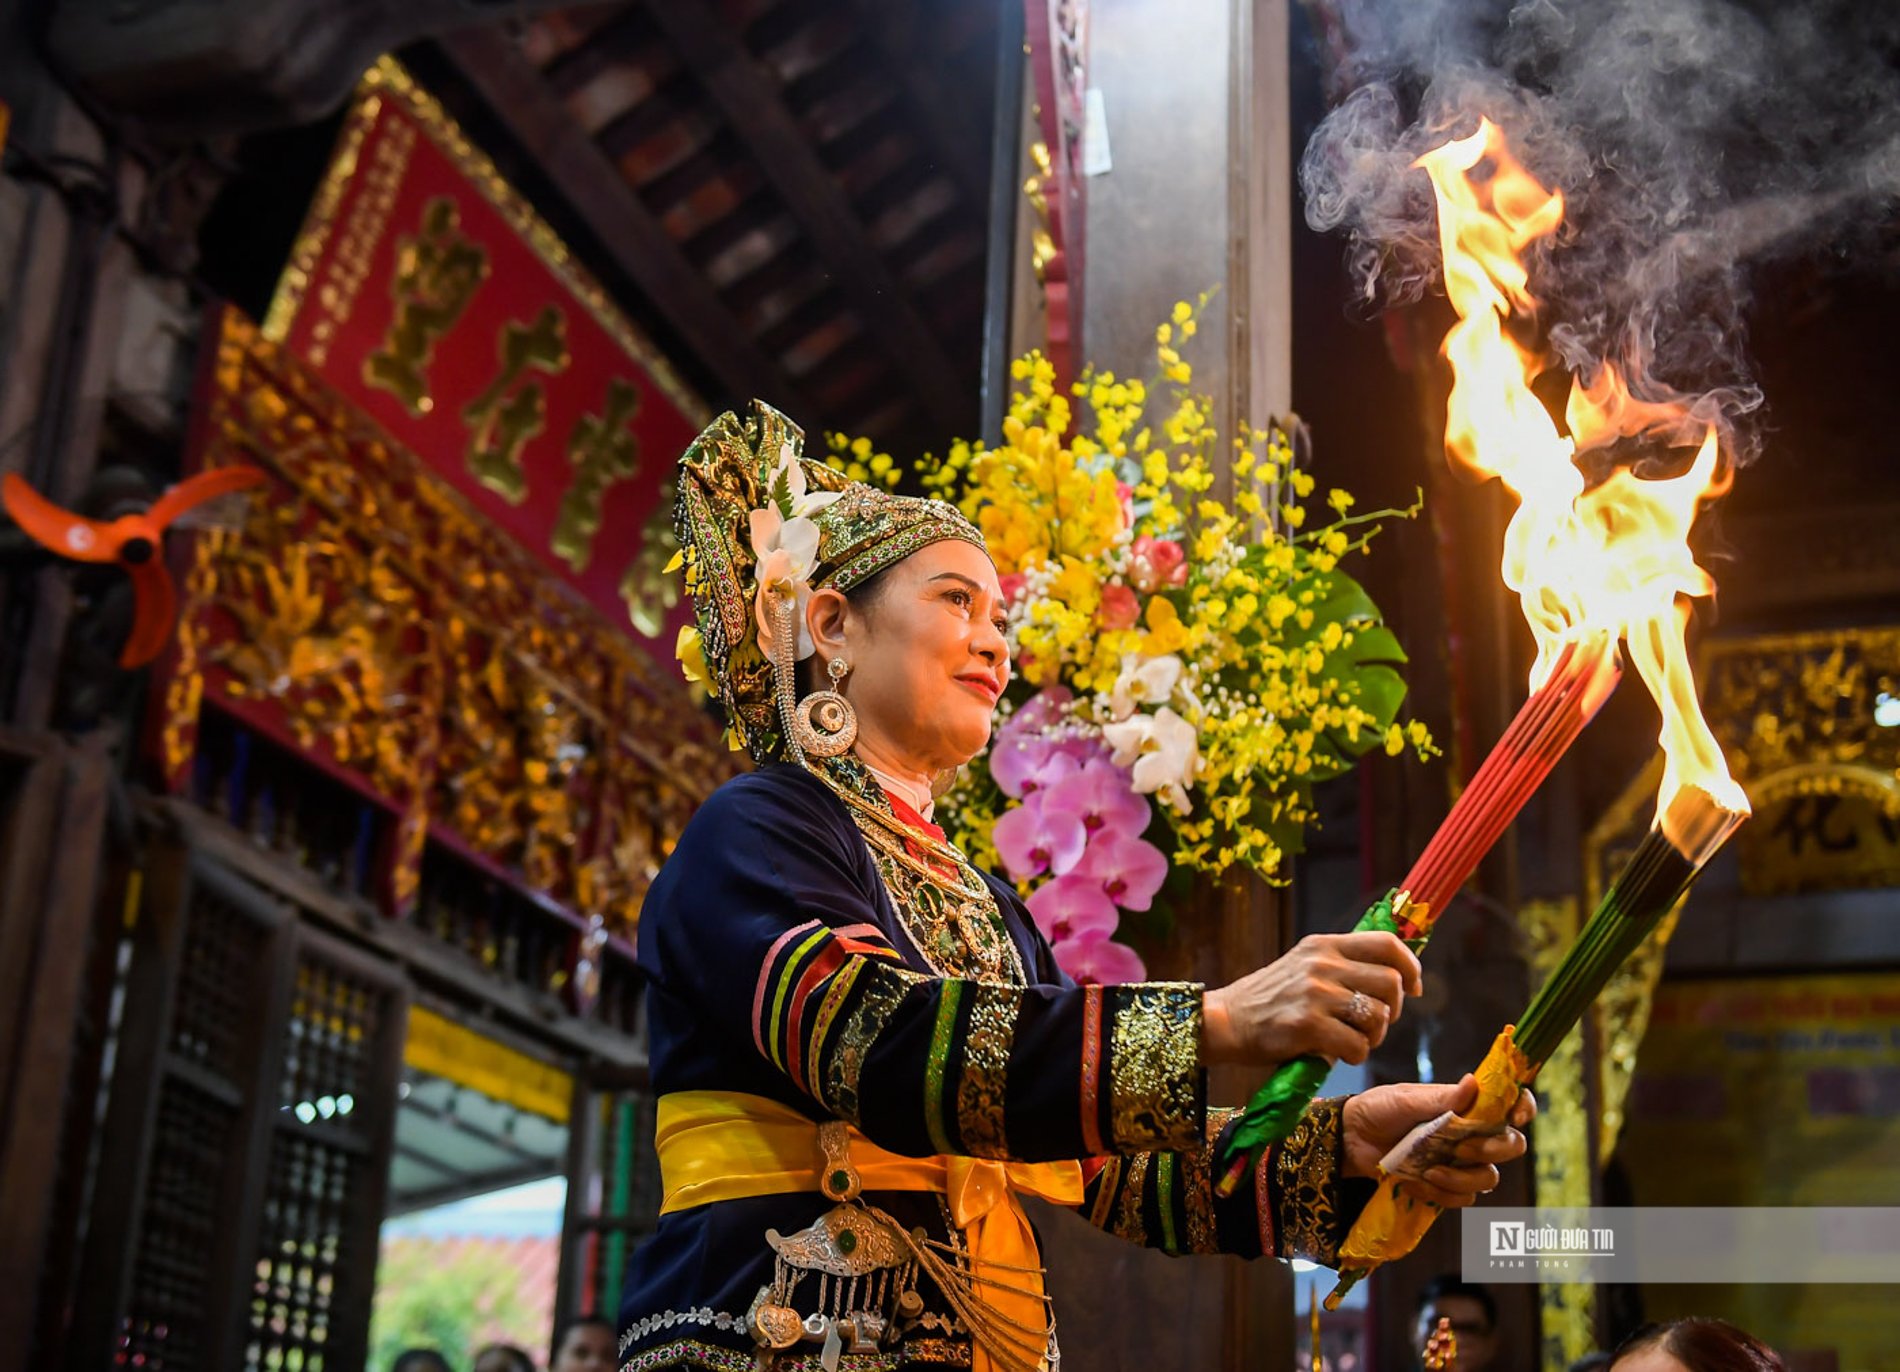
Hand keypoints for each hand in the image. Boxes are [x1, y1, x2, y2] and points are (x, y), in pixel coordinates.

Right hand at [1201, 932, 1422, 1066]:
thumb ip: (1342, 965)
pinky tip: (1336, 1054)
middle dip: (1393, 1010)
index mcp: (1324, 945)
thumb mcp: (1305, 966)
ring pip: (1378, 1016)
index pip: (1387, 943)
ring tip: (1353, 1040)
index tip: (1414, 987)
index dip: (1411, 966)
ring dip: (1374, 1036)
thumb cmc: (1270, 1000)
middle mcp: (1322, 963)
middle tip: (1375, 1024)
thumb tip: (1396, 976)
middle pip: (1391, 982)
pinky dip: (1355, 1056)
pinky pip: (1357, 1045)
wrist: (1226, 1020)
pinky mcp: (1307, 1025)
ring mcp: (1315, 993)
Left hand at [1341, 1074, 1537, 1207]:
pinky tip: (1413, 1182)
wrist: (1350, 1140)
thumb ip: (1440, 1098)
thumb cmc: (1378, 1109)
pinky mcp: (1444, 1185)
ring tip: (1428, 1172)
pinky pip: (1462, 1199)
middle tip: (1461, 1149)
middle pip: (1511, 1145)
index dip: (1523, 1107)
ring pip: (1488, 1178)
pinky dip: (1440, 1194)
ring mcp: (1460, 1162)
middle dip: (1493, 1150)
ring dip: (1462, 1179)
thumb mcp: (1405, 1099)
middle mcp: (1471, 1134)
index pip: (1509, 1104)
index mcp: (1466, 1106)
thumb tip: (1474, 1082)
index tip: (1516, 1115)